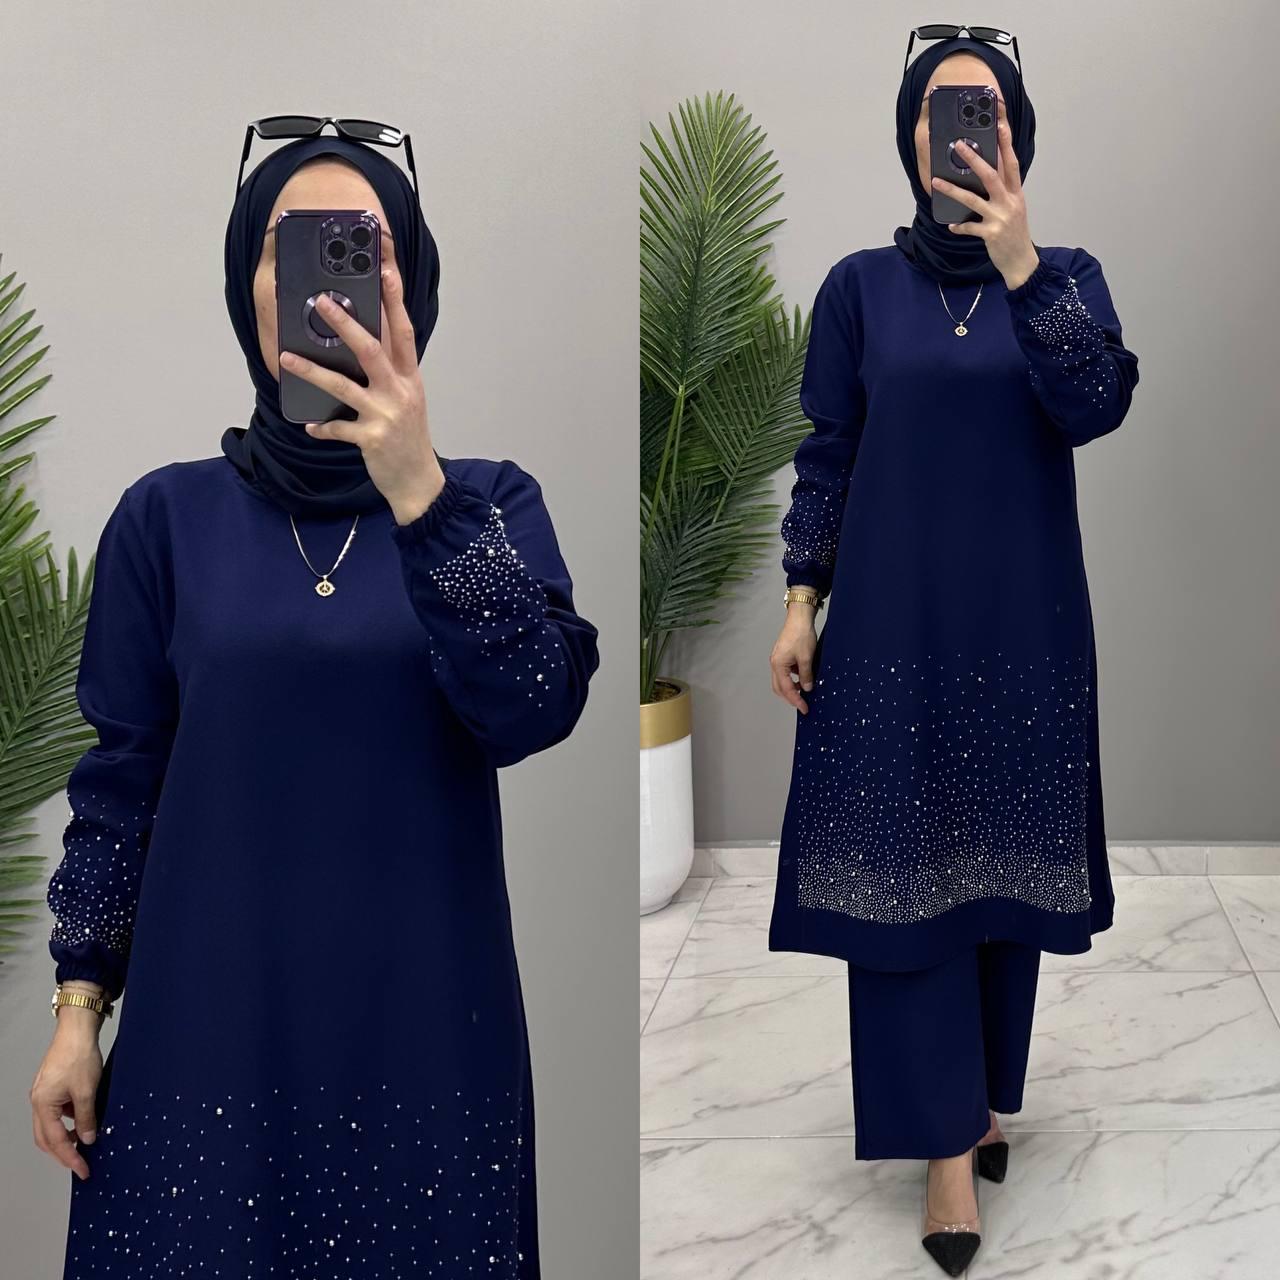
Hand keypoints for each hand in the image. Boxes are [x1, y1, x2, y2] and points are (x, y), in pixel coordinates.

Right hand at [31, 1016, 102, 1179]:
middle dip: (63, 1153)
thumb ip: (86, 1118)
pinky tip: (83, 1119)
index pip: (56, 1141)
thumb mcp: (87, 1090)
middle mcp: (39, 1101)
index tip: (83, 1170)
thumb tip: (87, 1139)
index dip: (70, 1159)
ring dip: (66, 1137)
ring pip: (50, 1126)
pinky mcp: (53, 1086)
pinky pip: (57, 1112)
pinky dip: (68, 1121)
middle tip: (81, 1164)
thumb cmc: (79, 1054)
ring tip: (85, 1143)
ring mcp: (44, 1093)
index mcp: (43, 1105)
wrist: (77, 1028)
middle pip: (46, 1138)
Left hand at [277, 253, 445, 524]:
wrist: (419, 482)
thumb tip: (360, 345)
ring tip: (287, 357)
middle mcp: (400, 391)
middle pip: (371, 349)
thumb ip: (390, 373)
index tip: (386, 272)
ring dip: (313, 371)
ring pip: (344, 386)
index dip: (395, 300)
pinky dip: (322, 427)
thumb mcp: (407, 400)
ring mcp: (385, 415)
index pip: (404, 331)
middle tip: (322, 302)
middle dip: (345, 323)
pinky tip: (309, 425)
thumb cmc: (409, 439)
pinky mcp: (371, 438)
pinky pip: (338, 429)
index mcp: (410, 378)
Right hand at [770, 606, 818, 713]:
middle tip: (803, 704)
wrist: (799, 617)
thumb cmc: (801, 634)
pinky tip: (803, 677)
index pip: (786, 689)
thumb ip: (806, 675)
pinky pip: (785, 672)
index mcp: (778, 665)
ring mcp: (778, 659)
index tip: (804, 708)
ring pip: (781, 680)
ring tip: (804, 691)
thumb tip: (807, 688)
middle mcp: (775, 663)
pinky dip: (792, 679)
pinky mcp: (782, 655)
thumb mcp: (807, 658)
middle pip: (779, 688)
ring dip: (791, 688)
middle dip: (790, 697)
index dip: (796, 701)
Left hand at [929, 97, 1039, 288]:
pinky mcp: (991, 234)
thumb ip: (1003, 192)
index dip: (1006, 144)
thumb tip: (985, 176)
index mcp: (1016, 193)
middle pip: (991, 174)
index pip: (1012, 163)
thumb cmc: (1015, 233)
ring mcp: (1000, 217)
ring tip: (937, 183)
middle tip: (959, 145)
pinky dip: (959, 226)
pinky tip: (951, 225)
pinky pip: (969, 227)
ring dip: (953, 190)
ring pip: (973, 199)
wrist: (1021, 261)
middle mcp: (1009, 202)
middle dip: (974, 159)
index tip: (1000, 125)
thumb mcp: (1014, 208)